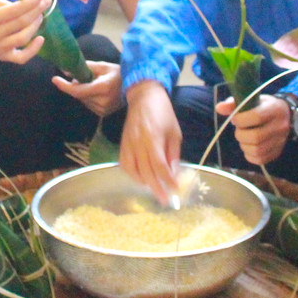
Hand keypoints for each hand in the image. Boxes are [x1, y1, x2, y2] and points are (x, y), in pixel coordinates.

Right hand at [0, 0, 46, 63]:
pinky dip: (34, 49)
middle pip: (21, 23)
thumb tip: (30, 3)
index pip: (13, 10)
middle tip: (46, 2)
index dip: (29, 2)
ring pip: (23, 37)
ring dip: (36, 25)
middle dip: (37, 10)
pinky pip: (22, 57)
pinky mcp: (3, 57)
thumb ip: (9, 4)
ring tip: (40, 16)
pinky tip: (41, 38)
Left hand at [51, 60, 120, 117]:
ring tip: (94, 84)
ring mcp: (103, 109)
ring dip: (82, 92)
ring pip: (82, 100)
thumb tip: (66, 70)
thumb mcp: (103, 66)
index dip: (64, 86)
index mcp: (102, 87)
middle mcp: (102, 101)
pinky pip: (88, 104)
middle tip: (82, 76)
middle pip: (79, 95)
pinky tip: (97, 92)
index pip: (78, 90)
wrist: (136, 88)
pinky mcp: (103, 114)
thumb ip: (85, 67)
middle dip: (76, 86)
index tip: (54, 79)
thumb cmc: (119, 74)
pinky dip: (88, 97)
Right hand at [119, 80, 181, 203]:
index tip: (176, 190)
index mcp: (153, 138)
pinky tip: (141, 179)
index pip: (159, 165)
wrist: (143, 96)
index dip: (167, 180)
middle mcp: (138, 143)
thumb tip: (175, 174)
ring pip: (133, 171)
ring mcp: (128, 144)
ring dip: (144, 183)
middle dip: (157, 189)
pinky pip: (124, 164)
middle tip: (165, 201)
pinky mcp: (122, 144)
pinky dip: (132, 175)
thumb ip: (173, 153)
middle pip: (146, 172)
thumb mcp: (174, 132)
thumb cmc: (163, 113)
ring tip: (155, 190)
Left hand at [217, 93, 289, 166]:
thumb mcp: (251, 100)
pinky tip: (248, 145)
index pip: (257, 117)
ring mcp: (280, 141)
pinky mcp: (277, 152)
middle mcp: (281, 126)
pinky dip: (249, 154)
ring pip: (256, 150)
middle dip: (240, 134)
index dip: (241, 119)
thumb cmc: (262, 106)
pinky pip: (259, 159)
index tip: (235, 119)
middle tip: (239, 129)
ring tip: (243, 137)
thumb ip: (234, 104)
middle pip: (256, 137)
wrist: (283, 115)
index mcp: (275, 109)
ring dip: (244, 145)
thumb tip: (219, 108)